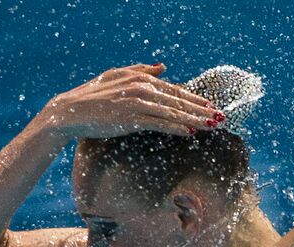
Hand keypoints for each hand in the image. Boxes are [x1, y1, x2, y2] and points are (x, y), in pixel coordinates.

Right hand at [38, 63, 220, 139]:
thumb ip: (141, 70)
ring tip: (213, 127)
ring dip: (196, 120)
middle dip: (202, 110)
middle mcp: (142, 88)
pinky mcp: (132, 119)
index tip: (212, 107)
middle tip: (222, 118)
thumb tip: (162, 66)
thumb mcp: (117, 75)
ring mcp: (138, 103)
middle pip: (179, 100)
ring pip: (173, 112)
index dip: (196, 99)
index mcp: (141, 78)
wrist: (71, 111)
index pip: (175, 90)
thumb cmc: (93, 96)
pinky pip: (160, 124)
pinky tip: (190, 133)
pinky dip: (177, 127)